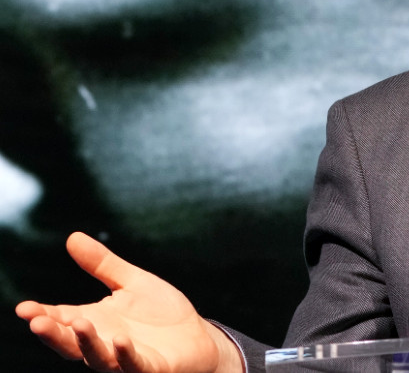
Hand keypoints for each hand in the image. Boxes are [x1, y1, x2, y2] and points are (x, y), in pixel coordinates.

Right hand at [15, 232, 241, 372]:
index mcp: (96, 321)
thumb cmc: (161, 314)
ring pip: (98, 357)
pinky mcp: (151, 367)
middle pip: (71, 343)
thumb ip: (102, 264)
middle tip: (36, 322)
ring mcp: (126, 358)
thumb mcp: (132, 282)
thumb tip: (72, 237)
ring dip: (86, 342)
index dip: (43, 315)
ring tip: (78, 323)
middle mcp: (105, 342)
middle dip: (53, 334)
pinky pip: (134, 364)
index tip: (23, 308)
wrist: (198, 337)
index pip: (62, 319)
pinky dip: (125, 354)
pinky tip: (120, 340)